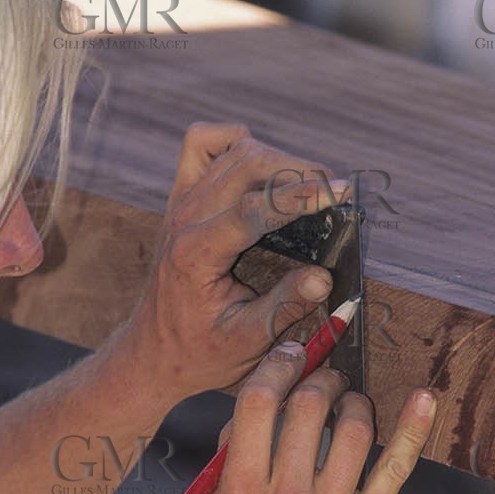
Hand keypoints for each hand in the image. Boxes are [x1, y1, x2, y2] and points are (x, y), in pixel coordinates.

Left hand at [126, 123, 346, 409]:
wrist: (153, 353)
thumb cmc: (198, 352)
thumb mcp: (247, 342)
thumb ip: (286, 307)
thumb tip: (324, 277)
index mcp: (196, 254)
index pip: (254, 207)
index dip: (301, 196)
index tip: (341, 192)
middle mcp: (184, 219)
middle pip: (248, 165)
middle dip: (298, 171)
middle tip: (335, 192)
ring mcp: (180, 202)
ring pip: (233, 150)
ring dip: (278, 158)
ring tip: (311, 185)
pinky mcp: (181, 196)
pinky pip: (202, 144)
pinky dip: (234, 141)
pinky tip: (260, 164)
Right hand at [192, 342, 436, 493]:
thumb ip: (230, 469)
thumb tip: (253, 413)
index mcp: (239, 492)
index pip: (258, 402)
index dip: (277, 366)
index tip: (288, 355)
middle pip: (309, 407)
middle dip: (320, 378)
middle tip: (324, 376)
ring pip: (352, 429)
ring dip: (354, 402)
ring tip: (351, 402)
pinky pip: (394, 471)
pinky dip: (412, 429)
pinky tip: (424, 398)